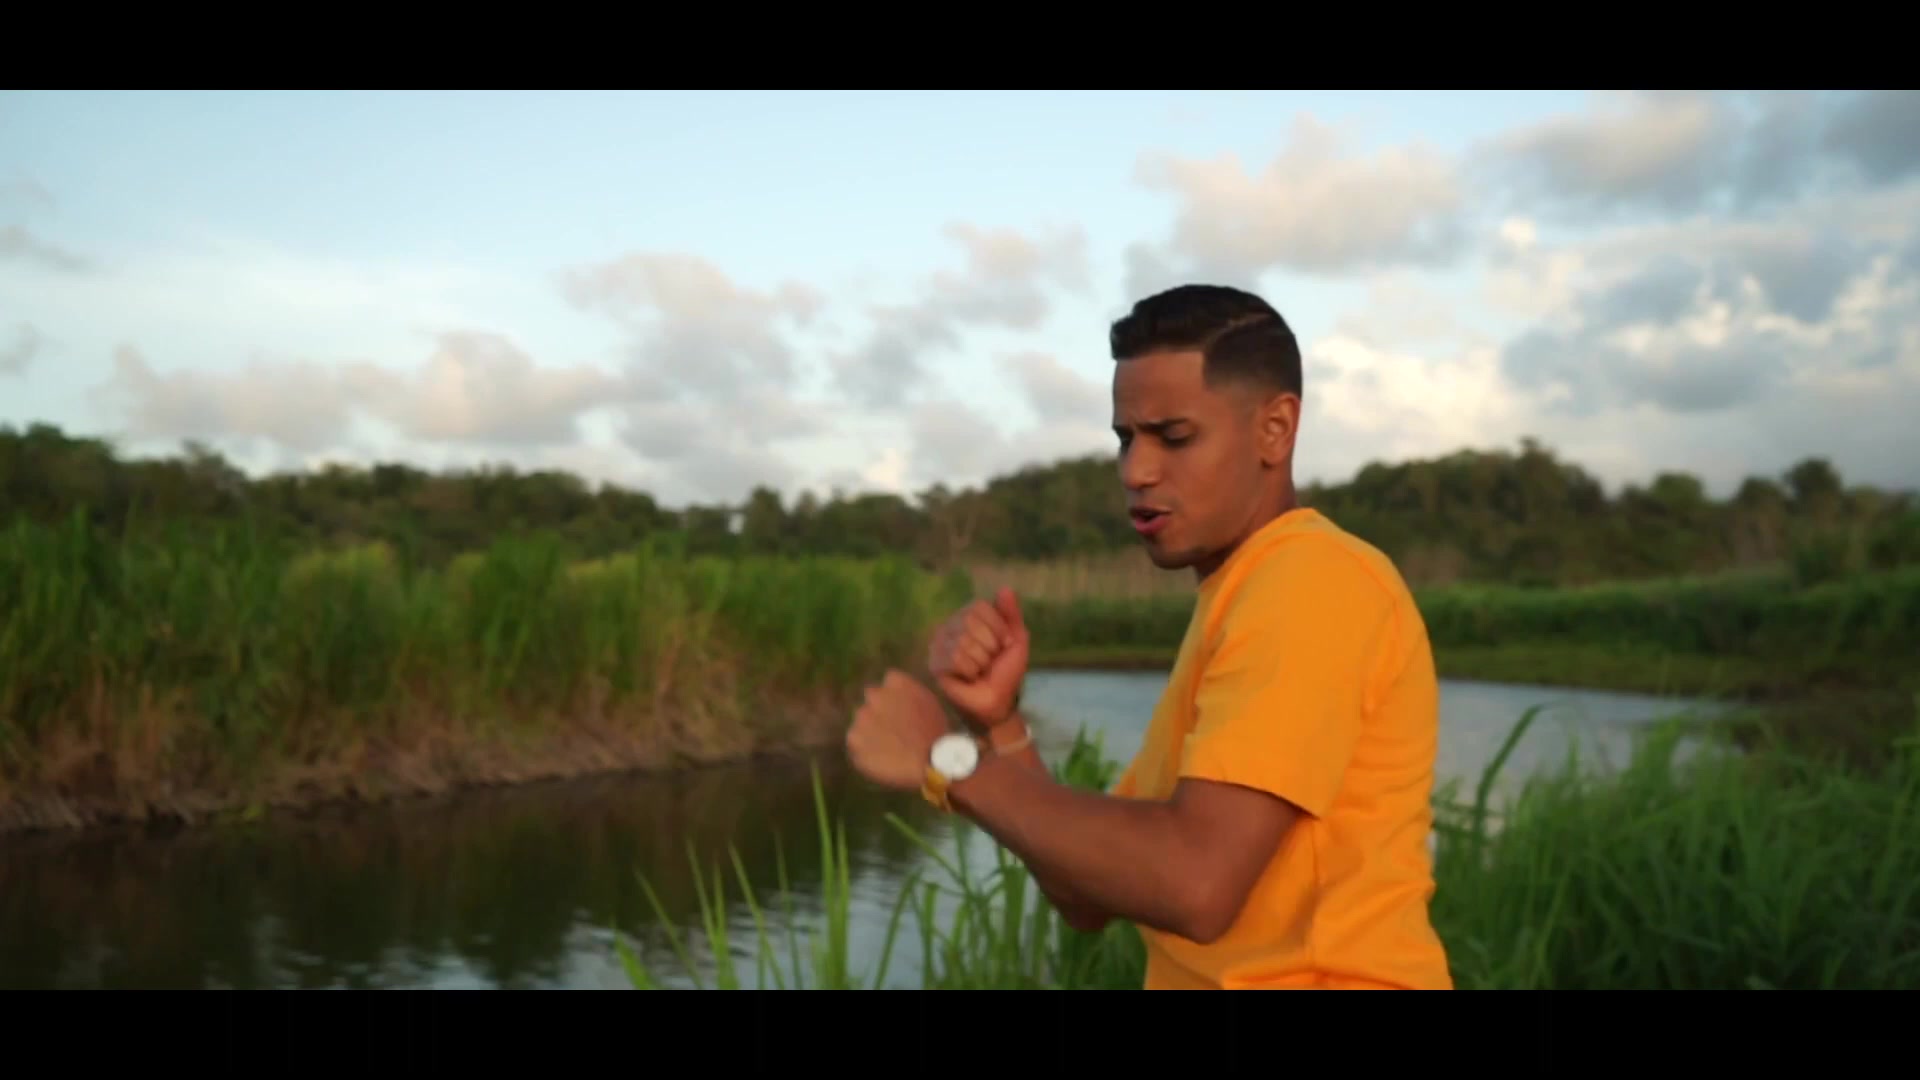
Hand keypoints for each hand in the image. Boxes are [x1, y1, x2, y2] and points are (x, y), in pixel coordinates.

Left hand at [845, 669, 949, 792]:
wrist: (928, 762)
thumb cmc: (934, 734)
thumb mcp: (928, 703)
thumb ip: (907, 692)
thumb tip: (895, 694)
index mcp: (897, 682)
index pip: (890, 681)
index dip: (896, 695)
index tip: (903, 708)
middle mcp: (876, 695)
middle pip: (872, 697)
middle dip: (880, 709)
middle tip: (894, 728)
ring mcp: (862, 717)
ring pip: (863, 720)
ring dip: (871, 729)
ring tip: (890, 747)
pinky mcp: (853, 738)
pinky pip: (856, 741)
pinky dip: (864, 748)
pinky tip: (882, 757)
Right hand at [928, 587, 1028, 727]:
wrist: (998, 701)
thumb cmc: (1006, 671)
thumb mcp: (1016, 640)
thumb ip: (1011, 614)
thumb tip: (1004, 588)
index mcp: (970, 616)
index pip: (980, 606)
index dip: (998, 627)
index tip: (1002, 645)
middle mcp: (951, 625)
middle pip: (970, 622)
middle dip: (989, 646)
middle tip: (989, 661)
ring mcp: (939, 644)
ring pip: (963, 642)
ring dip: (981, 662)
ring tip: (979, 670)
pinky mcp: (934, 663)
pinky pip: (954, 658)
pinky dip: (969, 671)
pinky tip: (968, 677)